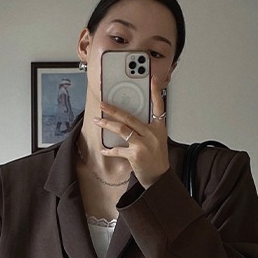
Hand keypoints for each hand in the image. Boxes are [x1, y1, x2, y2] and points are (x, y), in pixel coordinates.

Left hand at [94, 71, 168, 189]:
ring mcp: (143, 144)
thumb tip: (129, 120)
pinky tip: (103, 149)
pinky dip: (109, 150)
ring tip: (98, 121)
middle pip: (130, 117)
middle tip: (103, 104)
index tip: (151, 79)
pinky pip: (118, 149)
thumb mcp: (157, 140)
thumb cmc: (157, 159)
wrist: (159, 178)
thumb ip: (147, 129)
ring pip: (122, 129)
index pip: (158, 106)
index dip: (155, 92)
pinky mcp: (135, 155)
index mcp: (159, 128)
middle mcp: (152, 133)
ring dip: (107, 124)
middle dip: (113, 109)